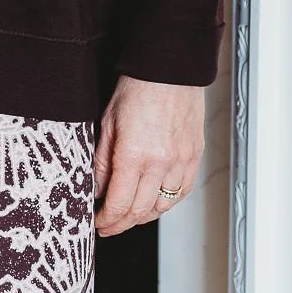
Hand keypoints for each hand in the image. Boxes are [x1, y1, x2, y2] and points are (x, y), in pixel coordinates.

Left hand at [93, 75, 202, 235]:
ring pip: (162, 206)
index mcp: (134, 154)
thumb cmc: (136, 87)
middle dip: (121, 224)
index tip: (98, 224)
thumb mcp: (108, 122)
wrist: (169, 66)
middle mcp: (160, 163)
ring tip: (129, 216)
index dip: (106, 221)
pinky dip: (167, 202)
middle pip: (140, 211)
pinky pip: (182, 191)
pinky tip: (155, 202)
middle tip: (109, 226)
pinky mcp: (194, 156)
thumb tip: (98, 190)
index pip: (119, 204)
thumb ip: (103, 161)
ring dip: (143, 217)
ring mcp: (181, 161)